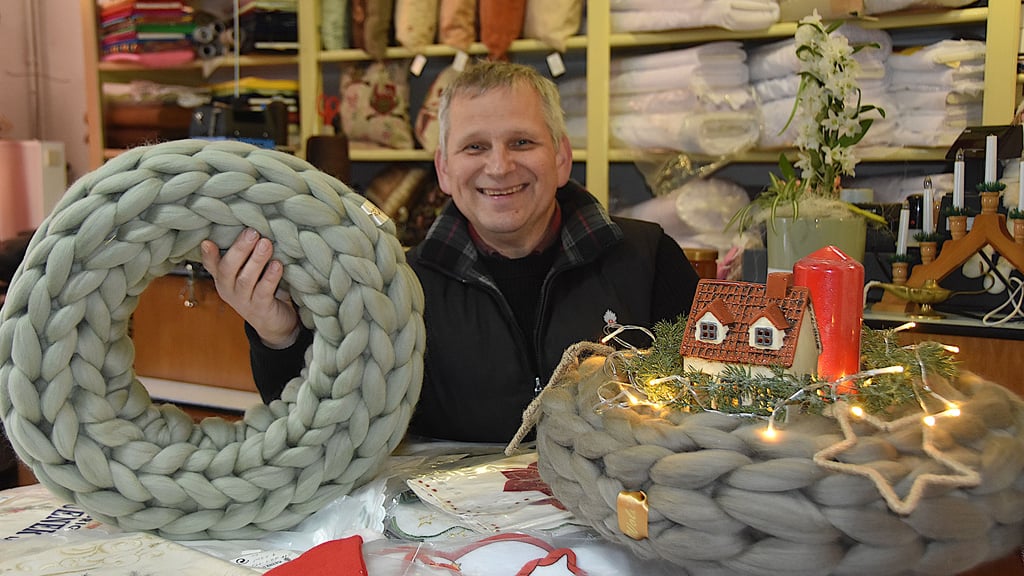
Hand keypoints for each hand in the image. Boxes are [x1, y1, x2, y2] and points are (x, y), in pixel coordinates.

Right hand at [200, 229, 298, 348]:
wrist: (274, 322)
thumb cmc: (260, 289)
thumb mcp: (247, 271)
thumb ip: (244, 254)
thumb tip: (246, 228)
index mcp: (224, 278)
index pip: (212, 265)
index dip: (207, 254)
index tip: (207, 241)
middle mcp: (229, 290)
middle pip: (228, 269)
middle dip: (240, 249)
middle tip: (253, 232)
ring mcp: (243, 302)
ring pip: (245, 280)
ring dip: (256, 260)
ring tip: (266, 244)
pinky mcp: (260, 309)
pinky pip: (263, 292)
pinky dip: (270, 278)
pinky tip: (277, 265)